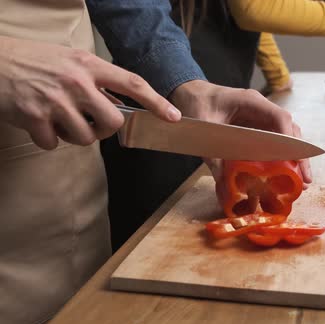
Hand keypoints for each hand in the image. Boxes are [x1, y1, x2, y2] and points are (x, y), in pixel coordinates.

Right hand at [0, 36, 180, 149]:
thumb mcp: (70, 60)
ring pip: (84, 138)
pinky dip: (47, 139)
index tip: (173, 117)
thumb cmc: (33, 60)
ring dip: (74, 136)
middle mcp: (76, 82)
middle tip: (91, 123)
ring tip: (58, 119)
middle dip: (106, 130)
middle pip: (112, 122)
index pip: (132, 83)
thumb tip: (121, 103)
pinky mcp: (34, 118)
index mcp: (88, 65)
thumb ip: (96, 79)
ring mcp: (55, 101)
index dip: (156, 102)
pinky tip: (37, 122)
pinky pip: (53, 144)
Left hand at [168, 79, 311, 186]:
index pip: (280, 118)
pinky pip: (274, 142)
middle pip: (289, 130)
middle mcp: (261, 109)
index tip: (295, 160)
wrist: (188, 93)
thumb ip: (213, 153)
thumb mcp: (203, 127)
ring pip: (286, 137)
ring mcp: (261, 118)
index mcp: (251, 101)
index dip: (290, 139)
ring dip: (293, 158)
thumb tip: (224, 181)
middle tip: (305, 179)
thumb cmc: (196, 103)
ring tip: (300, 181)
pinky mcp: (256, 128)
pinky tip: (284, 174)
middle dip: (299, 155)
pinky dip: (281, 158)